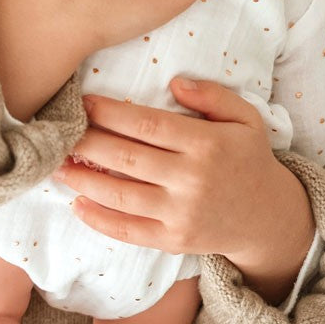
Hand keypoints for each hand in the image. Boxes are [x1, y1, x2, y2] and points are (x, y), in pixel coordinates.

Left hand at [52, 79, 316, 304]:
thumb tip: (175, 82)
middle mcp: (193, 180)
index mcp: (206, 144)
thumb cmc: (248, 158)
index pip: (147, 125)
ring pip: (121, 195)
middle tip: (59, 131)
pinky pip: (129, 231)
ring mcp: (182, 214)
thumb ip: (213, 95)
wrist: (268, 217)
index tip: (82, 103)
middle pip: (127, 158)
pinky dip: (99, 220)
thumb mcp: (245, 118)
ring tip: (56, 165)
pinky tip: (76, 204)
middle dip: (87, 143)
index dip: (110, 113)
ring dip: (83, 180)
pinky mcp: (174, 241)